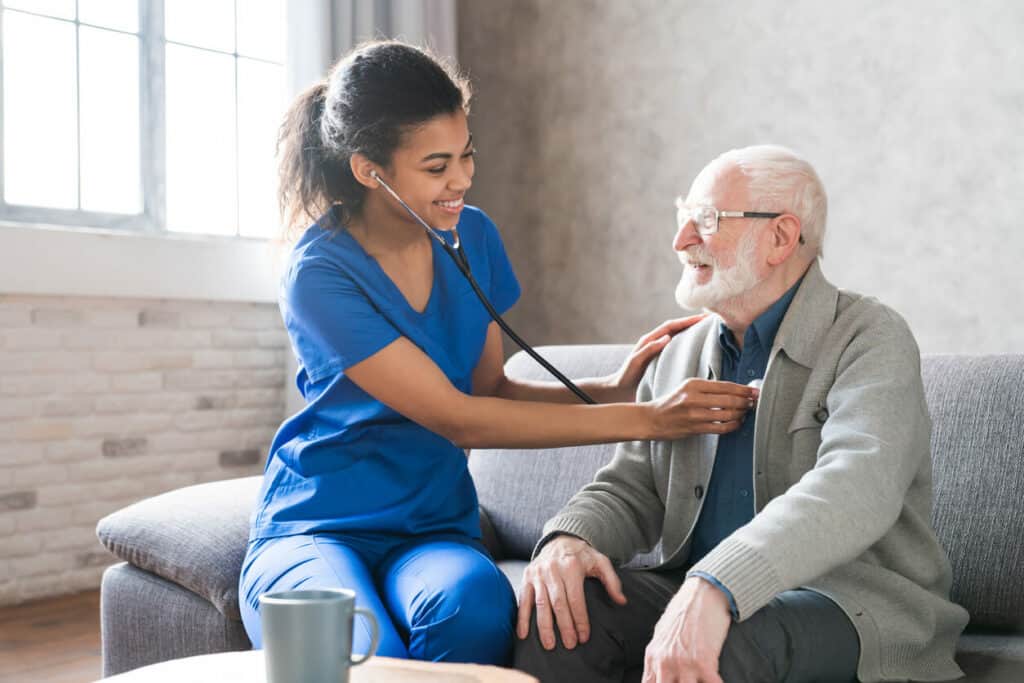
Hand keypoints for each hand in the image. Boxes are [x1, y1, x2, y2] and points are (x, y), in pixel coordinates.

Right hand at [517, 535, 626, 649]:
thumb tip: (622, 601)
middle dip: (564, 626)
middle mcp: (552, 570)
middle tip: (570, 645)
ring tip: (550, 645)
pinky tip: (523, 634)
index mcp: (571, 566)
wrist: (559, 539)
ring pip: (540, 604)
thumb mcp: (600, 562)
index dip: (580, 620)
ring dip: (544, 626)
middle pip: (558, 603)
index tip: (584, 637)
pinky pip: (524, 599)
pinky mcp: (527, 577)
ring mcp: (537, 574)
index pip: (576, 598)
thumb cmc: (581, 555)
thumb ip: (612, 580)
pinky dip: (522, 618)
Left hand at [607, 315, 707, 401]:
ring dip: (693, 333)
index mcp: (650, 340)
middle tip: (712, 320)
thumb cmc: (625, 377)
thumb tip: (667, 337)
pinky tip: (700, 351)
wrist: (618, 391)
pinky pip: (678, 350)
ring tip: (710, 331)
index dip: (687, 320)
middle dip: (693, 323)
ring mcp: (660, 352)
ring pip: (679, 338)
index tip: (703, 317)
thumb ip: (648, 349)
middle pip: (677, 328)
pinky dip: (689, 346)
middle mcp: (656, 343)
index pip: (671, 326)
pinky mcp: (662, 361)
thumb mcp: (635, 362)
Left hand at [642, 577, 731, 682]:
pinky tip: (717, 680)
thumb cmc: (685, 610)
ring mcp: (684, 663)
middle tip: (688, 681)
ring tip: (700, 680)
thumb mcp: (662, 632)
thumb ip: (659, 655)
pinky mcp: (704, 662)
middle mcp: (665, 662)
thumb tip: (658, 672)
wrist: (703, 593)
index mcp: (653, 656)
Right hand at [647, 378, 757, 439]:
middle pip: (729, 400)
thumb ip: (708, 388)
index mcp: (694, 384)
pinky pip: (721, 428)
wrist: (653, 418)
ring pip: (728, 414)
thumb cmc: (672, 402)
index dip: (743, 389)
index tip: (755, 391)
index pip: (726, 386)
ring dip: (741, 414)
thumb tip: (735, 390)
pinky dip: (733, 425)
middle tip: (753, 402)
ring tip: (746, 412)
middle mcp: (694, 397)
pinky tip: (737, 423)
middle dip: (746, 402)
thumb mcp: (687, 387)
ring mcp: (694, 414)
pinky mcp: (695, 428)